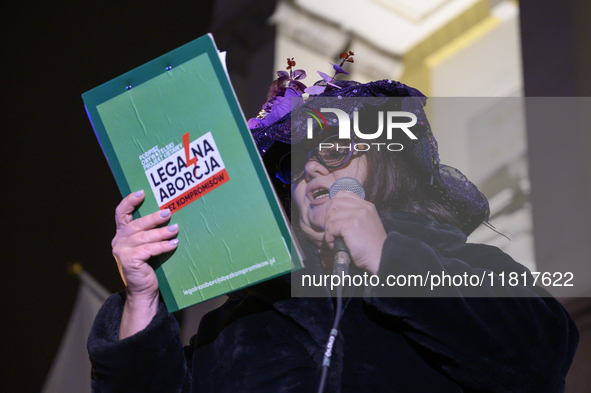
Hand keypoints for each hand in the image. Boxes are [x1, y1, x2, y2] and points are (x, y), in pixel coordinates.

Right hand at [112, 190, 178, 337]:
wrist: (144, 290)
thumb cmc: (149, 265)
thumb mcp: (147, 245)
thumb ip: (150, 232)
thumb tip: (169, 214)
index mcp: (122, 233)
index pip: (121, 213)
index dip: (129, 201)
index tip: (142, 193)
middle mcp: (119, 240)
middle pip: (136, 224)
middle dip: (153, 218)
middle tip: (168, 213)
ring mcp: (121, 251)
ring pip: (143, 237)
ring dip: (161, 232)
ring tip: (175, 229)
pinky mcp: (128, 261)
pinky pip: (148, 250)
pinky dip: (162, 246)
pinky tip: (173, 244)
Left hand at [323, 191, 386, 274]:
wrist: (379, 258)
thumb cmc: (370, 246)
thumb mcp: (365, 224)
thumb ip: (354, 214)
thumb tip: (332, 212)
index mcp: (367, 205)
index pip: (343, 194)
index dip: (334, 206)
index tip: (334, 218)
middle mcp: (363, 207)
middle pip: (334, 203)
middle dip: (329, 218)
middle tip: (332, 231)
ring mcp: (357, 214)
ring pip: (331, 216)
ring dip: (329, 230)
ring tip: (334, 239)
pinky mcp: (351, 224)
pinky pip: (331, 227)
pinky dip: (329, 237)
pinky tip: (334, 243)